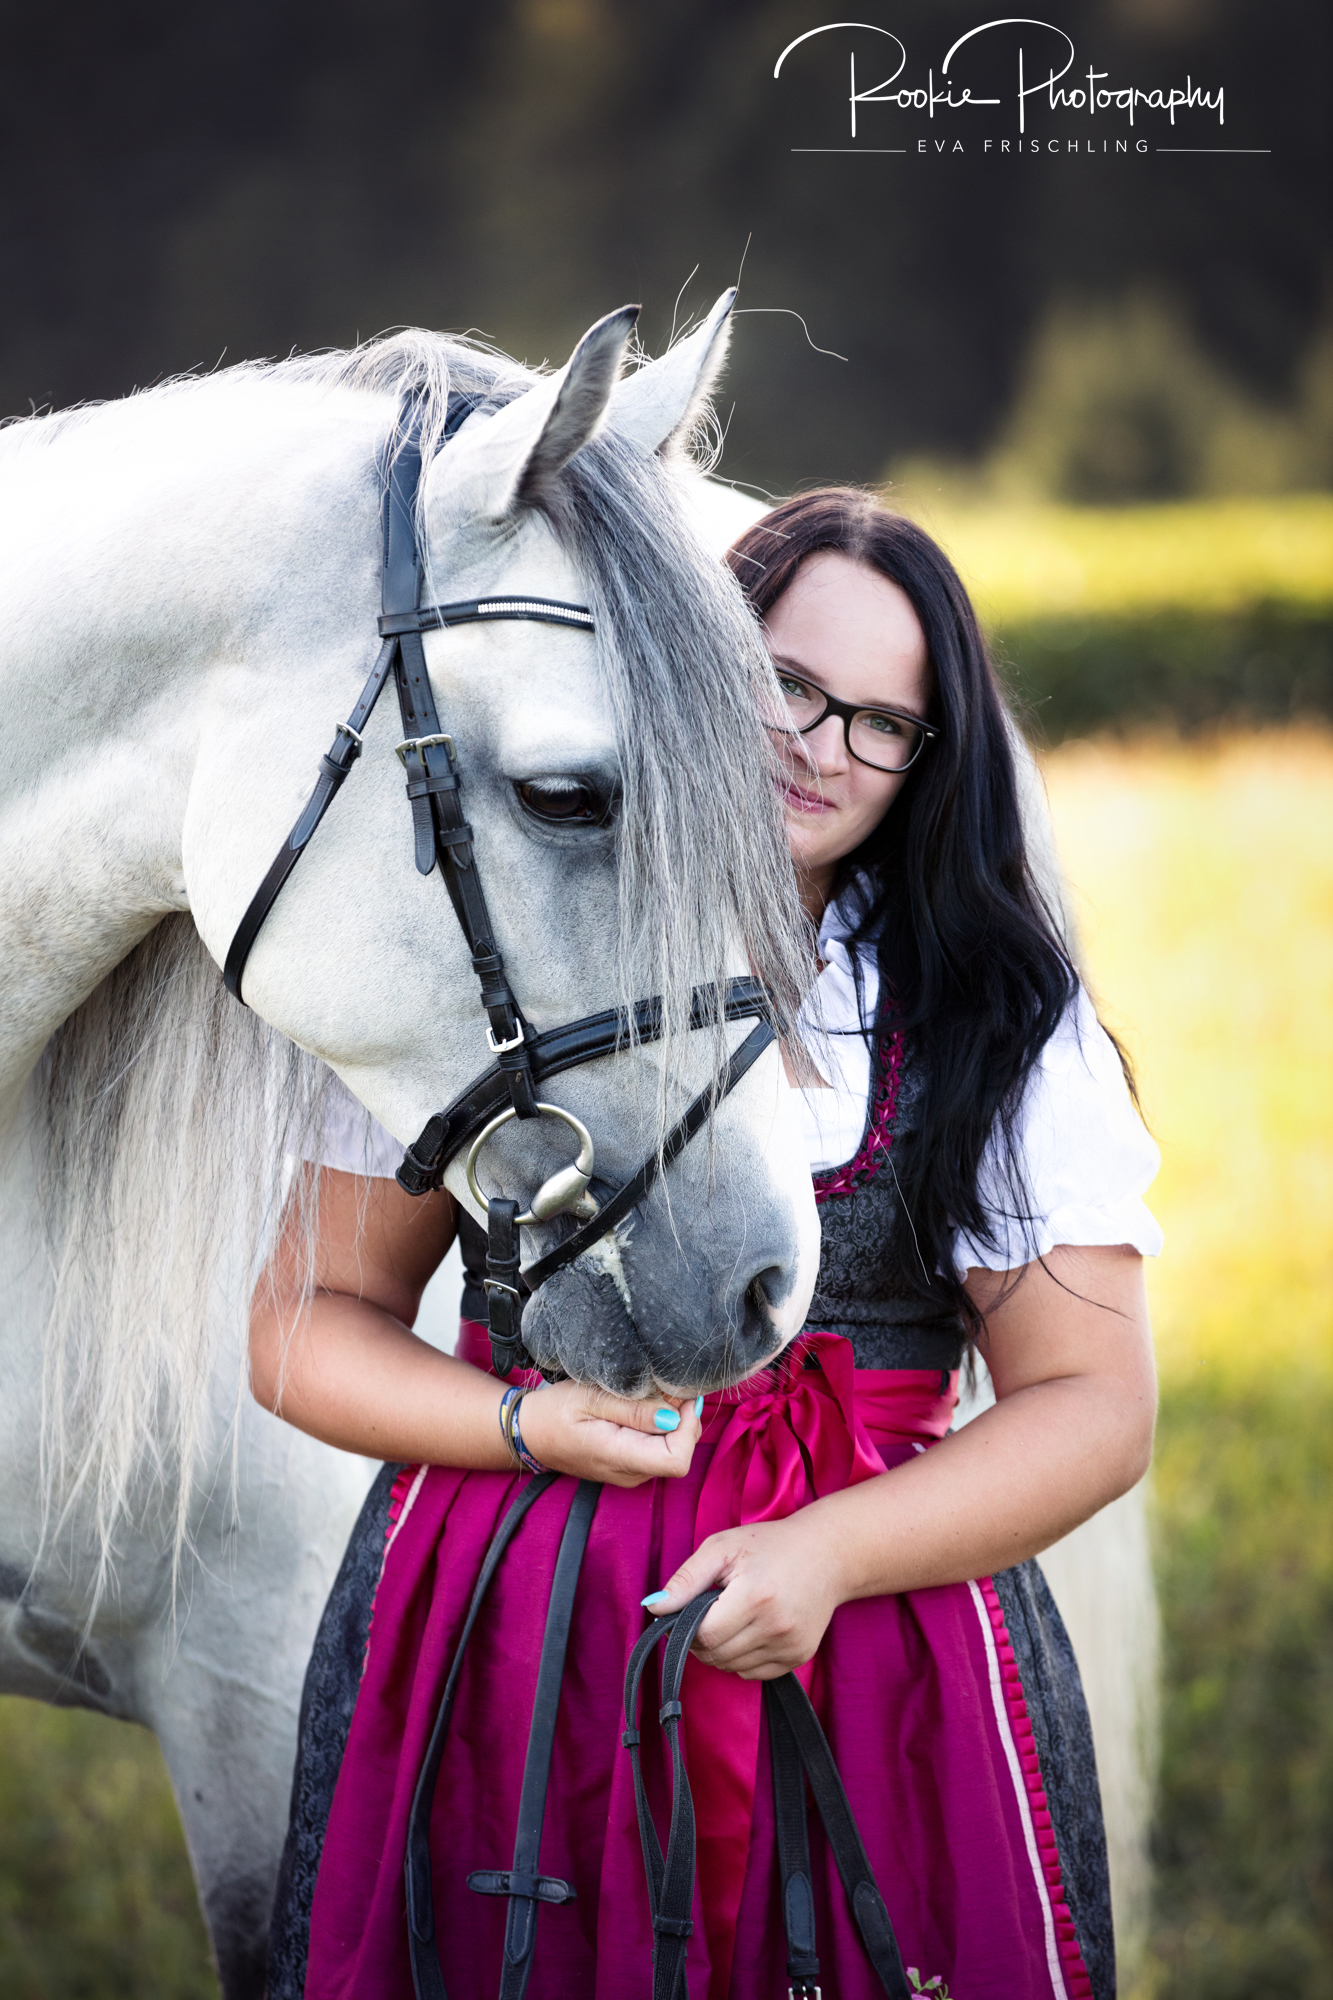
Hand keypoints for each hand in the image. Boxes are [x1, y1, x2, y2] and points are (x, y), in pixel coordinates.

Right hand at [516, 1381, 702, 1488]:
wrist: (529, 1433)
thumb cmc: (554, 1411)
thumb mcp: (590, 1397)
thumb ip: (633, 1409)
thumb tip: (674, 1416)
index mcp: (618, 1457)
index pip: (677, 1460)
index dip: (688, 1427)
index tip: (679, 1398)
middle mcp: (629, 1474)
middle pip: (681, 1453)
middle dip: (684, 1420)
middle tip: (665, 1389)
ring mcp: (631, 1474)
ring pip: (674, 1451)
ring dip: (674, 1422)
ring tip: (650, 1396)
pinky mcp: (631, 1468)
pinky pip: (660, 1450)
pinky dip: (662, 1428)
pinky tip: (644, 1409)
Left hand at [643, 1512, 846, 1678]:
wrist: (828, 1555)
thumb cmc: (770, 1545)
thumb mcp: (723, 1547)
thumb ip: (686, 1579)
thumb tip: (654, 1608)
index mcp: (755, 1596)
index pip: (705, 1636)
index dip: (689, 1628)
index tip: (692, 1610)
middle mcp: (776, 1626)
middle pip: (717, 1656)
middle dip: (702, 1639)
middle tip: (709, 1612)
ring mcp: (791, 1645)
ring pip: (733, 1668)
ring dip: (721, 1650)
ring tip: (732, 1617)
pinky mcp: (799, 1656)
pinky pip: (754, 1672)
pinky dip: (742, 1657)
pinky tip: (750, 1629)